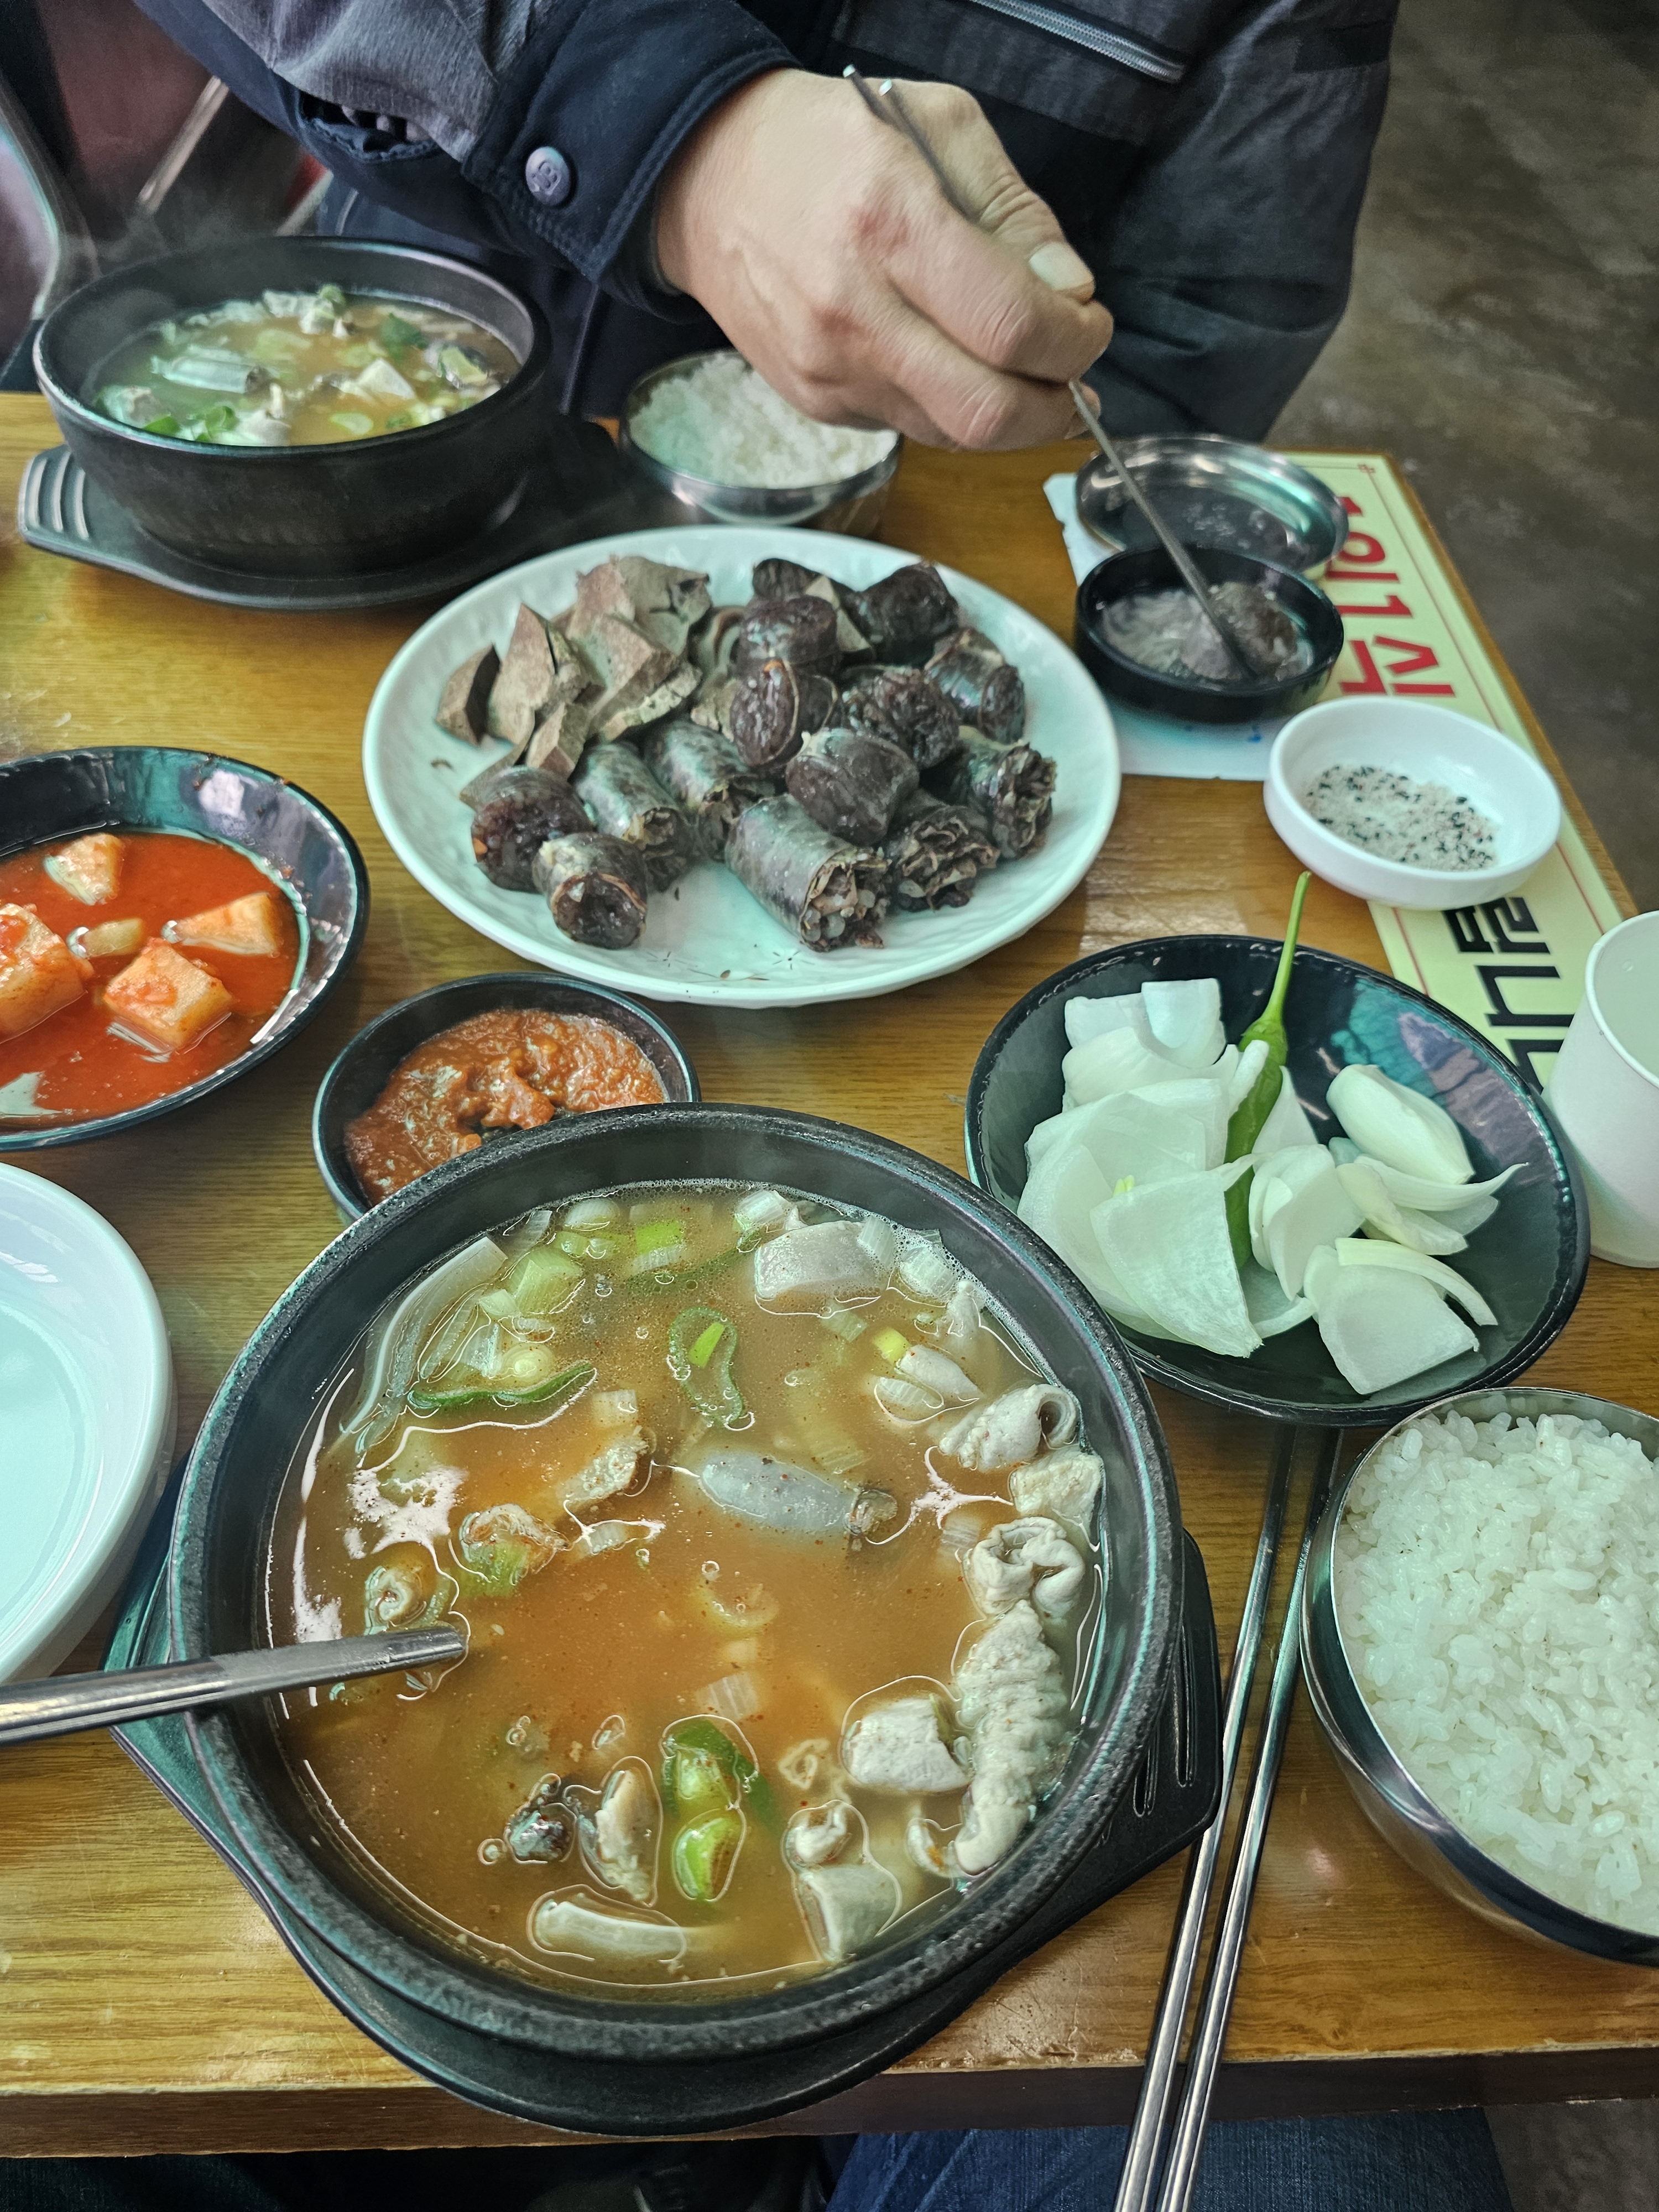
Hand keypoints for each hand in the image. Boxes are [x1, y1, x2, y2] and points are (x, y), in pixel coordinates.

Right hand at [656, 70, 1110, 449]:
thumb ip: (1014, 211)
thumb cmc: (826, 143)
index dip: (1074, 340)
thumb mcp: (938, 126)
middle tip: (1073, 374)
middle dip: (1055, 406)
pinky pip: (910, 427)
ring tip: (1025, 372)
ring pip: (952, 434)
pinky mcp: (816, 402)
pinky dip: (951, 408)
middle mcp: (855, 312)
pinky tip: (955, 366)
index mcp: (891, 226)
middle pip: (986, 413)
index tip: (1089, 323)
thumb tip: (1068, 292)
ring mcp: (830, 370)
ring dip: (1009, 417)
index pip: (1010, 325)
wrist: (705, 182)